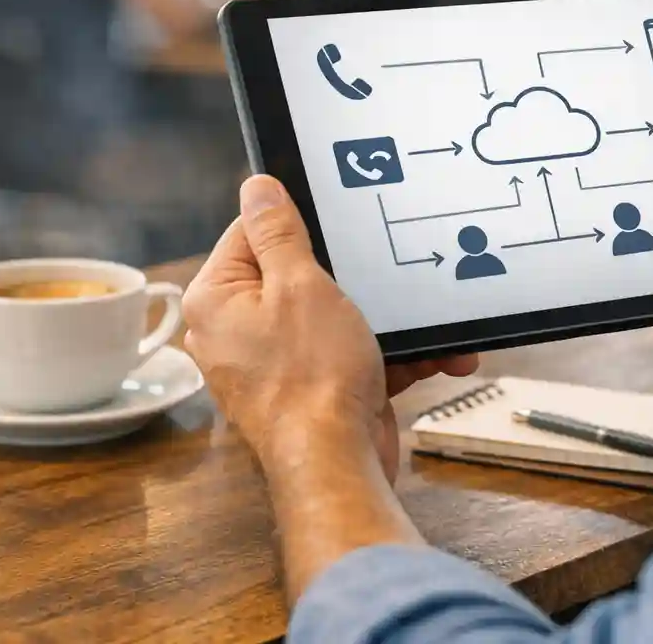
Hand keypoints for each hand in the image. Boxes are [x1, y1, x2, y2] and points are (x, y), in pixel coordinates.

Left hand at [182, 176, 477, 482]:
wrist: (339, 464)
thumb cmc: (311, 378)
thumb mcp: (300, 284)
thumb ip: (277, 232)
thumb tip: (256, 188)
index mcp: (217, 300)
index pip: (252, 233)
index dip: (299, 224)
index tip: (338, 223)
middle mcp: (237, 331)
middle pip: (300, 274)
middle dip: (357, 277)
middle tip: (386, 270)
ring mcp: (275, 363)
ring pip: (335, 317)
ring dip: (386, 321)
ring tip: (427, 324)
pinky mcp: (312, 388)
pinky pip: (351, 354)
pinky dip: (391, 354)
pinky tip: (434, 355)